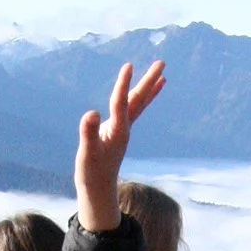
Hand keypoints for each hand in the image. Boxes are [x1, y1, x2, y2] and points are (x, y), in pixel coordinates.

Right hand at [75, 60, 165, 233]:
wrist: (98, 188)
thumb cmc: (91, 172)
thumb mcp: (86, 153)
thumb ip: (88, 133)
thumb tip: (91, 113)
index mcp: (116, 131)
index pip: (120, 103)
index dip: (123, 84)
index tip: (128, 66)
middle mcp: (124, 128)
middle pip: (139, 100)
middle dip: (149, 81)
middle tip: (162, 62)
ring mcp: (124, 129)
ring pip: (139, 104)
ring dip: (150, 88)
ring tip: (163, 74)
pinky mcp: (120, 131)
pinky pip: (134, 110)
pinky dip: (141, 99)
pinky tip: (145, 93)